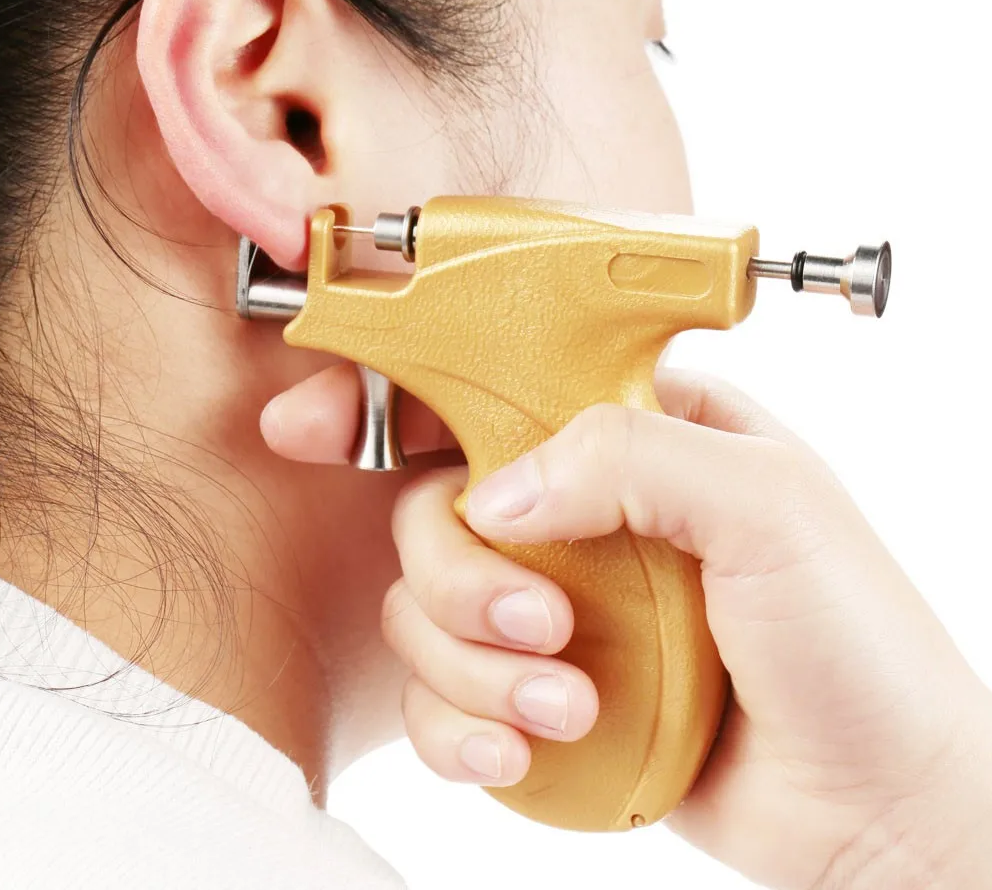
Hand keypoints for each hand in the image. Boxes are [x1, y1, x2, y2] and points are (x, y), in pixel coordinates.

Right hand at [264, 364, 991, 889]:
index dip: (398, 394)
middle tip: (540, 623)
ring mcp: (557, 604)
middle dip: (460, 577)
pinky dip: (460, 726)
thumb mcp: (770, 508)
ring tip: (568, 702)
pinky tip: (521, 747)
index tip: (317, 426)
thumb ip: (631, 459)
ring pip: (426, 610)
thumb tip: (497, 495)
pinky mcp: (540, 687)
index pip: (494, 386)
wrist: (875, 805)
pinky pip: (444, 695)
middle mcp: (583, 514)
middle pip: (433, 509)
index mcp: (634, 436)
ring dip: (474, 667)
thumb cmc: (855, 647)